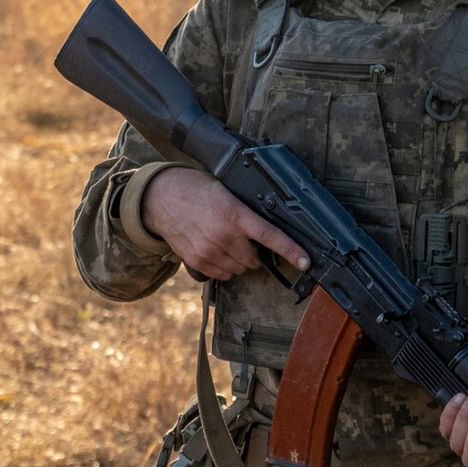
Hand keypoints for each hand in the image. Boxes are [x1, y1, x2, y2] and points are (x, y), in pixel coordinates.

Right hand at [141, 167, 310, 282]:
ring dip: (240, 261)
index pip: (269, 235)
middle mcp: (223, 236)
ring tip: (226, 243)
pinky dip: (225, 268)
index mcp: (233, 214)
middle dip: (254, 253)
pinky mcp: (197, 262)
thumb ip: (243, 212)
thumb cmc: (195, 190)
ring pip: (240, 270)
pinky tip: (216, 251)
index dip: (291, 250)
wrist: (161, 198)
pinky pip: (223, 276)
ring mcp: (209, 251)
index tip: (306, 262)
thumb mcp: (225, 192)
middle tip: (243, 239)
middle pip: (254, 259)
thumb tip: (264, 232)